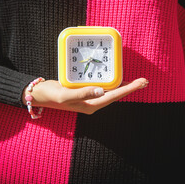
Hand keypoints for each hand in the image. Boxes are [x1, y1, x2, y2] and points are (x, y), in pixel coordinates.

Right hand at [22, 78, 147, 114]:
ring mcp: (89, 98)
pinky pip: (103, 88)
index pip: (113, 96)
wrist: (39, 95)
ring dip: (124, 86)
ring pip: (111, 92)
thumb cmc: (50, 94)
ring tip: (137, 81)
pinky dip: (112, 82)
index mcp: (90, 105)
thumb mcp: (64, 93)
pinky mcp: (85, 92)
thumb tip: (101, 91)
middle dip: (130, 88)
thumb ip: (82, 92)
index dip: (129, 89)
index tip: (142, 83)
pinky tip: (116, 78)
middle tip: (145, 81)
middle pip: (116, 95)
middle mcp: (92, 103)